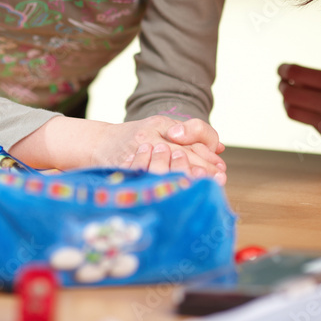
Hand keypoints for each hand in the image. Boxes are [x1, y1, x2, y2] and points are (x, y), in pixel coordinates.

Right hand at [89, 115, 226, 182]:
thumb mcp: (161, 128)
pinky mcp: (126, 170)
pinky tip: (175, 196)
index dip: (207, 156)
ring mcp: (136, 154)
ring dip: (186, 179)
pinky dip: (162, 189)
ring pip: (167, 169)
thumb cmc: (136, 136)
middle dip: (202, 169)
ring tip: (201, 188)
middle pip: (182, 153)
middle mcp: (148, 137)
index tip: (220, 170)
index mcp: (159, 125)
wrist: (99, 143)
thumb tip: (219, 148)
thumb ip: (190, 135)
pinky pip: (147, 181)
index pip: (190, 137)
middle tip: (219, 181)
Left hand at [277, 63, 320, 155]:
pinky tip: (309, 108)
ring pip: (292, 110)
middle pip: (289, 93)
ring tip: (290, 95)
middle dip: (283, 86)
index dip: (285, 70)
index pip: (297, 74)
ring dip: (288, 101)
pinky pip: (308, 122)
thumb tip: (292, 73)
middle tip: (283, 82)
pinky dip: (304, 113)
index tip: (281, 69)